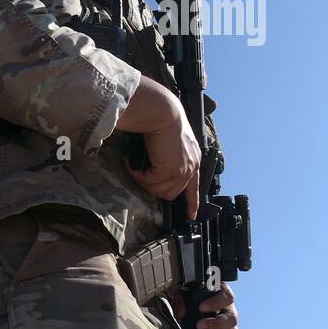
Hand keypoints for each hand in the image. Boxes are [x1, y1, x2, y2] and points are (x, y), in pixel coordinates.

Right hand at [116, 78, 201, 218]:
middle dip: (152, 187)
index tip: (191, 216)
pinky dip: (137, 175)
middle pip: (171, 193)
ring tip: (135, 166)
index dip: (193, 203)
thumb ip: (169, 154)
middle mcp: (191, 167)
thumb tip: (156, 166)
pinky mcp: (170, 171)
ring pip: (159, 191)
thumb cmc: (163, 119)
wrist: (162, 113)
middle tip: (139, 174)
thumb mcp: (170, 140)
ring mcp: (183, 170)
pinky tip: (132, 162)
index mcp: (194, 159)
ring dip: (143, 181)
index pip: (195, 187)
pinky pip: (149, 183)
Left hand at [169, 284, 238, 328]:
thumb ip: (179, 299)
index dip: (217, 302)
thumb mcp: (180, 295)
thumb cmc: (185, 299)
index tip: (202, 308)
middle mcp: (228, 312)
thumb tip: (181, 312)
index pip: (227, 297)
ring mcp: (228, 328)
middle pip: (232, 318)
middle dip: (216, 323)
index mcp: (220, 297)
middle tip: (199, 325)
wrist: (185, 312)